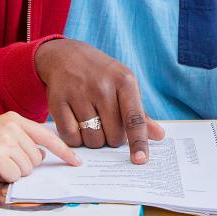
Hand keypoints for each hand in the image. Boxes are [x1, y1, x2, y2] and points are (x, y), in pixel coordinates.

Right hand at [0, 111, 79, 183]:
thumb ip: (18, 140)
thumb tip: (41, 157)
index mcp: (12, 118)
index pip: (47, 136)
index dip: (64, 151)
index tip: (77, 162)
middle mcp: (11, 127)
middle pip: (37, 158)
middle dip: (21, 166)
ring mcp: (4, 141)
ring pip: (26, 170)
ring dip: (11, 174)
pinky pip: (14, 178)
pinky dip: (2, 180)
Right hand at [35, 38, 165, 162]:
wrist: (65, 55)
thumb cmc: (100, 74)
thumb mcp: (123, 84)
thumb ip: (139, 113)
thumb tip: (159, 135)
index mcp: (124, 81)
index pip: (135, 119)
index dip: (138, 142)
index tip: (140, 160)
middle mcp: (102, 87)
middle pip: (113, 136)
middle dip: (112, 138)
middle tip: (106, 124)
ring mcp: (79, 93)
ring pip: (92, 139)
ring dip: (94, 140)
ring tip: (92, 123)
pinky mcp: (58, 101)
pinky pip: (71, 136)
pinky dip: (75, 138)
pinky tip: (77, 124)